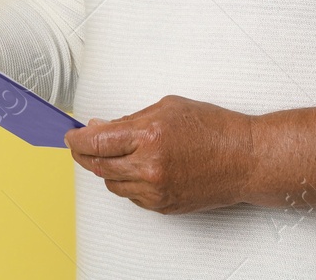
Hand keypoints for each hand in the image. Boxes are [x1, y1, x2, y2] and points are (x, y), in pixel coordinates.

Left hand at [63, 94, 256, 213]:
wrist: (245, 159)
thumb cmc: (214, 129)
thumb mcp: (167, 109)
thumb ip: (129, 120)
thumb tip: (99, 127)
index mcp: (149, 137)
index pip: (96, 142)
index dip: (76, 140)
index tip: (69, 136)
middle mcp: (150, 167)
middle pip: (98, 166)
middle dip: (83, 155)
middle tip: (78, 146)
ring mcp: (156, 191)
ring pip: (112, 183)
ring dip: (106, 169)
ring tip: (114, 154)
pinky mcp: (164, 206)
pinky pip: (131, 196)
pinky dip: (127, 182)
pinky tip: (136, 168)